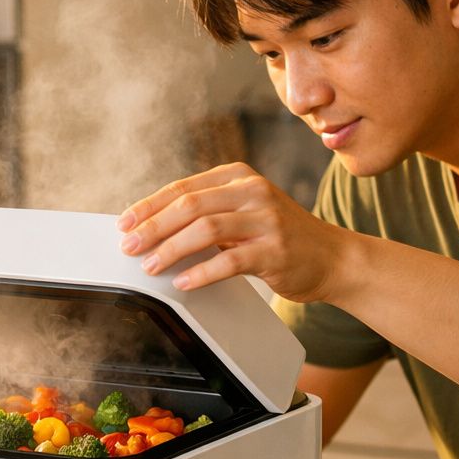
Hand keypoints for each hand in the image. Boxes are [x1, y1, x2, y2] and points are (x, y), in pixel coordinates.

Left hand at [117, 163, 344, 301]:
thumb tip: (154, 228)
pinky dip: (202, 272)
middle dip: (153, 227)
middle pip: (190, 205)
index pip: (183, 188)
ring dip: (172, 249)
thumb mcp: (244, 212)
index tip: (125, 223)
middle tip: (129, 246)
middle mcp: (253, 192)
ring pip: (206, 229)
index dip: (149, 206)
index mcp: (239, 177)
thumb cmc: (281, 237)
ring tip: (151, 266)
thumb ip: (208, 213)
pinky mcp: (276, 251)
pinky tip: (183, 281)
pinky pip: (230, 261)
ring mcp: (267, 220)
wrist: (333, 258)